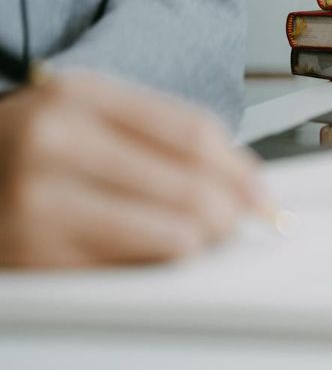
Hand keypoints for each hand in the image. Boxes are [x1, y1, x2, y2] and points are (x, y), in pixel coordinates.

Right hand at [0, 72, 268, 267]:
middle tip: (235, 223)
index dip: (241, 171)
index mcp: (78, 97)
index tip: (261, 195)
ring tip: (196, 236)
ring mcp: (42, 205)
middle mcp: (56, 145)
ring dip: (201, 243)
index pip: (194, 136)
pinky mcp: (38, 258)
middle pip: (191, 190)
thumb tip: (246, 184)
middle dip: (229, 214)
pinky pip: (135, 272)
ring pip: (173, 237)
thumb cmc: (33, 142)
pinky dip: (157, 264)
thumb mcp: (91, 110)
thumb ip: (167, 133)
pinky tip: (149, 251)